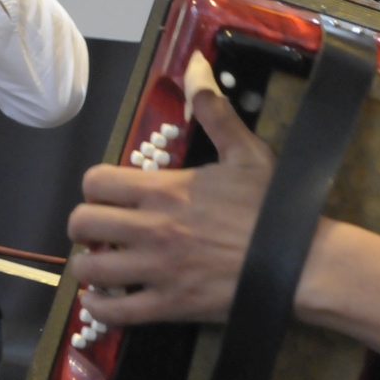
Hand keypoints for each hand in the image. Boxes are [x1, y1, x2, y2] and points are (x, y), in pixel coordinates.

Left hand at [68, 91, 281, 325]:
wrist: (296, 260)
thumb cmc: (269, 206)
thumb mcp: (244, 151)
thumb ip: (213, 110)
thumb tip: (196, 67)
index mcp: (164, 190)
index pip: (97, 182)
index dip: (96, 187)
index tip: (107, 194)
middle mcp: (151, 229)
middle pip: (82, 224)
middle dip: (85, 224)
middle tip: (99, 228)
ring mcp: (157, 271)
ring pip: (90, 269)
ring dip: (89, 265)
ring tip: (102, 262)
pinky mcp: (169, 306)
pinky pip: (115, 312)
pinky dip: (99, 307)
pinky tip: (100, 299)